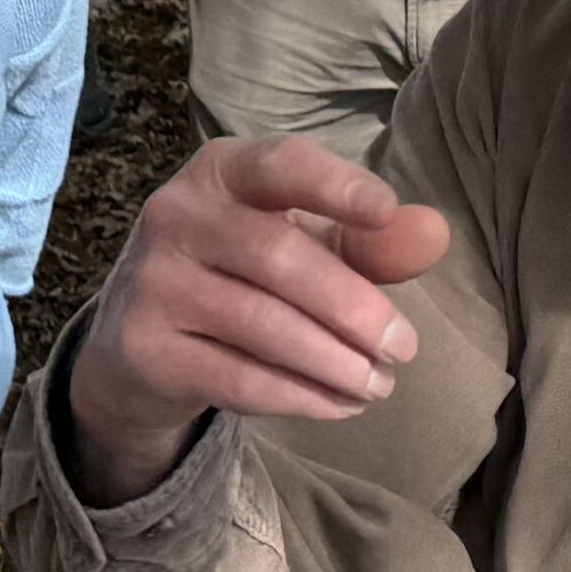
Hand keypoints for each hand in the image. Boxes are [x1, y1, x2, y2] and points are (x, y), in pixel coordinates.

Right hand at [61, 133, 455, 503]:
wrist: (136, 342)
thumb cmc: (239, 274)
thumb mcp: (303, 244)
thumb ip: (368, 240)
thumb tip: (434, 234)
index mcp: (222, 171)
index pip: (279, 166)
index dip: (332, 185)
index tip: (385, 209)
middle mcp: (176, 214)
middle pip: (278, 257)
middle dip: (352, 306)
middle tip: (404, 348)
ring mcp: (154, 282)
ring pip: (261, 325)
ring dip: (334, 362)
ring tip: (379, 384)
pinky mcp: (146, 348)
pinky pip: (238, 377)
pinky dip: (300, 396)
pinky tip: (339, 405)